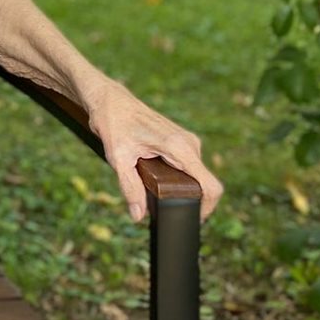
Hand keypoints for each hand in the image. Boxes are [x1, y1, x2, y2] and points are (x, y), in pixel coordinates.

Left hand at [85, 80, 223, 222]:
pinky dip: (178, 179)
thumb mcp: (118, 158)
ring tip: (157, 196)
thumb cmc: (113, 123)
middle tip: (165, 211)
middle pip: (203, 184)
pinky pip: (189, 167)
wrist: (109, 100)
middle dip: (189, 200)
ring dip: (181, 189)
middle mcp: (189, 143)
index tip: (192, 219)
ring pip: (195, 176)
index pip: (210, 186)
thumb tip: (138, 216)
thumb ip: (130, 188)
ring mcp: (187, 141)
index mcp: (180, 147)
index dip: (208, 209)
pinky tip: (158, 183)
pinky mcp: (181, 142)